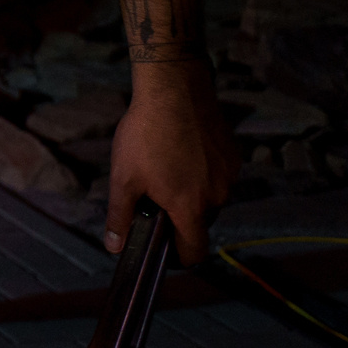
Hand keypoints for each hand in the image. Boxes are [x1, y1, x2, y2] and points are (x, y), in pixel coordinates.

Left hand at [106, 62, 235, 263]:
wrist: (173, 89)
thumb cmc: (145, 134)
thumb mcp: (123, 177)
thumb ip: (120, 216)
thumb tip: (114, 247)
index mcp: (191, 208)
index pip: (195, 251)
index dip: (179, 257)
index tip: (164, 250)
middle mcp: (217, 196)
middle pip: (200, 223)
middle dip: (179, 218)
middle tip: (154, 199)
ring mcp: (228, 175)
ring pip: (210, 198)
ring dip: (191, 194)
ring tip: (165, 169)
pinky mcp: (232, 156)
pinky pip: (218, 176)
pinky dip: (201, 173)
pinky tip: (181, 152)